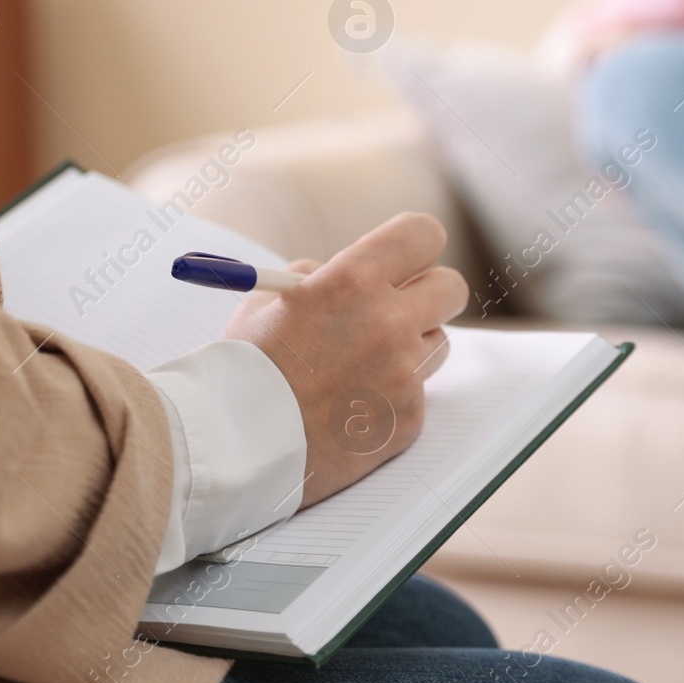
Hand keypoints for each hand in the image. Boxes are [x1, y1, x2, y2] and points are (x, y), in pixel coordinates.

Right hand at [222, 213, 467, 507]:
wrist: (232, 447)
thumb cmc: (242, 369)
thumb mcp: (269, 299)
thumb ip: (319, 277)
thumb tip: (347, 273)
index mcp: (352, 280)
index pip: (422, 235)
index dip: (416, 244)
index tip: (407, 257)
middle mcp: (387, 322)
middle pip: (451, 288)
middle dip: (428, 295)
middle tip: (402, 308)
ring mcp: (403, 373)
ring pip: (438, 343)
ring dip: (410, 348)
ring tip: (359, 367)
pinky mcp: (408, 418)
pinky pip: (417, 394)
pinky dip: (391, 398)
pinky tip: (350, 407)